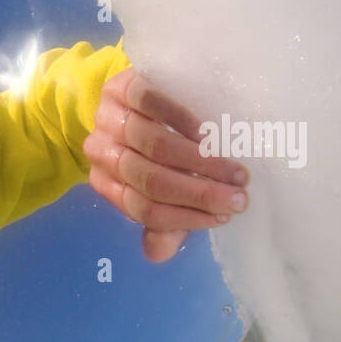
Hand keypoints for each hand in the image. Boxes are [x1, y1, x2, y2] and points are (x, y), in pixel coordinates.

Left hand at [82, 67, 249, 262]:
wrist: (140, 90)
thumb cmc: (157, 145)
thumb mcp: (161, 183)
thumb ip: (162, 220)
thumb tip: (158, 255)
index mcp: (106, 181)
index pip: (142, 208)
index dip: (184, 217)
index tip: (224, 217)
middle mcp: (101, 152)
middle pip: (149, 180)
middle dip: (198, 194)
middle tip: (239, 198)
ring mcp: (109, 118)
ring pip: (153, 145)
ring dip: (199, 162)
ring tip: (234, 171)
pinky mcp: (123, 86)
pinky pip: (151, 105)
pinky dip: (182, 121)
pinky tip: (208, 134)